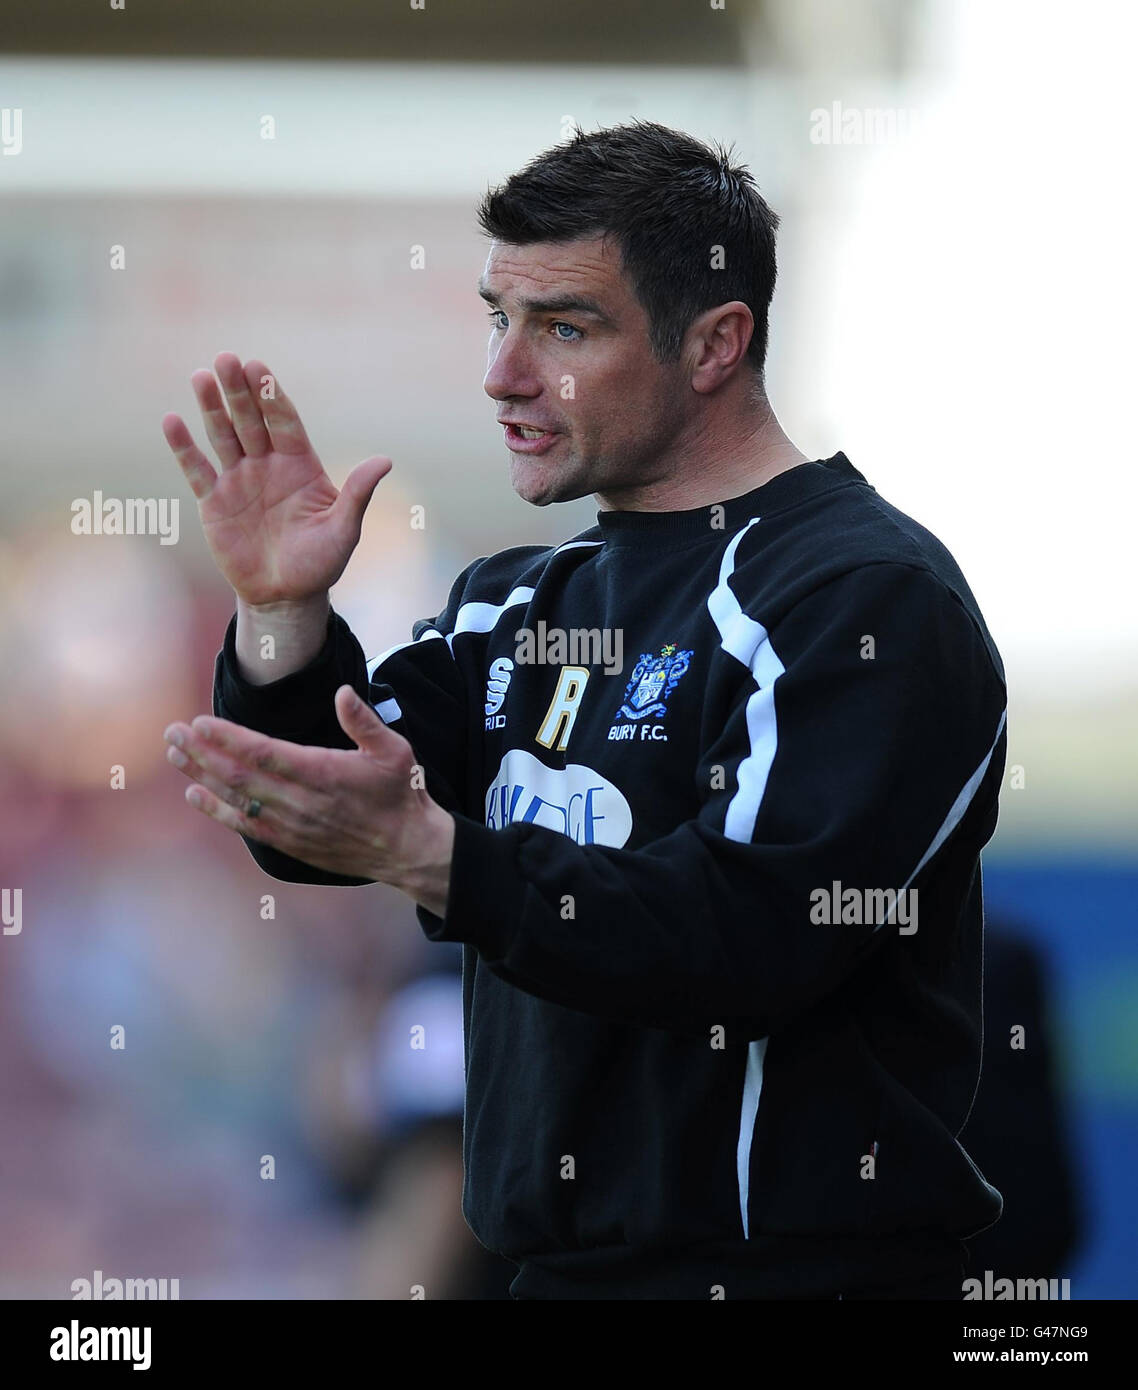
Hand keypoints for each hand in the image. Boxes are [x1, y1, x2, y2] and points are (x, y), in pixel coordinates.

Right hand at [161, 353, 390, 605]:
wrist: (286, 596)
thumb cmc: (320, 562)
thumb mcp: (343, 529)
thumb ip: (357, 493)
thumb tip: (385, 461)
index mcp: (299, 465)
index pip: (285, 422)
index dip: (272, 396)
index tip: (259, 367)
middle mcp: (267, 465)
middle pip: (251, 420)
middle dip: (240, 391)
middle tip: (227, 358)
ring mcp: (239, 480)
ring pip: (223, 436)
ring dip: (212, 407)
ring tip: (201, 376)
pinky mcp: (214, 501)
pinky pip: (197, 469)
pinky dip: (184, 447)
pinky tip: (172, 421)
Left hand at [162, 686, 454, 915]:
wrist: (406, 849)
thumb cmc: (400, 793)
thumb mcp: (395, 751)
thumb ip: (364, 722)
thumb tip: (341, 692)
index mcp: (324, 774)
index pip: (264, 754)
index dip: (228, 739)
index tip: (199, 723)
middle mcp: (301, 802)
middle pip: (239, 776)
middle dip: (201, 753)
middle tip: (172, 733)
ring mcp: (292, 825)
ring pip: (236, 800)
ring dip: (201, 776)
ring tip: (174, 755)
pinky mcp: (290, 843)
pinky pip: (245, 826)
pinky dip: (217, 811)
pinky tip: (194, 794)